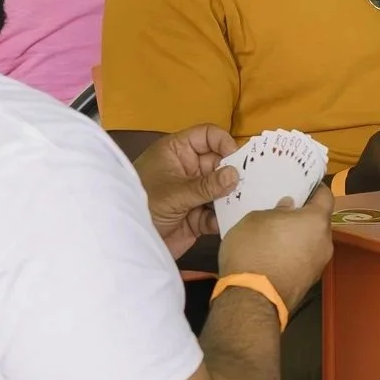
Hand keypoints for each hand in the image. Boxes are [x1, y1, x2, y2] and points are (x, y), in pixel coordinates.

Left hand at [135, 124, 240, 256]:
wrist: (127, 243)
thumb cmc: (143, 206)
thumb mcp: (175, 192)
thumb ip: (207, 185)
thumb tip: (235, 174)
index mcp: (177, 152)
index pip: (207, 136)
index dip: (224, 143)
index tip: (238, 159)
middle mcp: (187, 169)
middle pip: (219, 163)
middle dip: (233, 173)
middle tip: (251, 183)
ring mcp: (194, 193)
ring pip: (222, 189)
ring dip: (232, 197)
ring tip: (244, 203)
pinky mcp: (198, 217)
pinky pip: (217, 213)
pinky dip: (224, 218)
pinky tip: (228, 222)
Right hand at [219, 185, 337, 313]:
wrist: (251, 299)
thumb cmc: (253, 250)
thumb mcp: (255, 219)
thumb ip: (277, 210)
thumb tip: (288, 207)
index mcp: (316, 221)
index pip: (326, 196)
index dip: (316, 188)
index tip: (304, 185)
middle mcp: (325, 242)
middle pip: (319, 221)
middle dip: (304, 215)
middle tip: (284, 210)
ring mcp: (319, 264)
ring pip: (312, 242)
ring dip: (298, 236)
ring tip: (275, 233)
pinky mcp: (309, 282)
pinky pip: (304, 259)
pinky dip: (294, 254)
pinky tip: (274, 254)